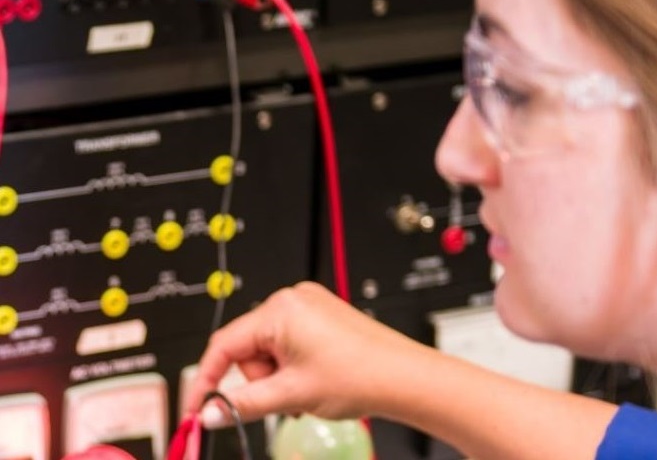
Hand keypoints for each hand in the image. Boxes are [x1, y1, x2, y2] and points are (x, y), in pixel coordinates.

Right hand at [186, 281, 420, 423]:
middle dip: (258, 378)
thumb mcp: (291, 394)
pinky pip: (288, 341)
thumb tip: (211, 410)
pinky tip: (311, 377)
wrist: (404, 376)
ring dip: (277, 374)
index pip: (225, 344)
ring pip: (268, 347)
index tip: (198, 406)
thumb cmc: (361, 374)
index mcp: (280, 310)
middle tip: (282, 397)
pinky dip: (291, 364)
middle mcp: (292, 300)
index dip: (207, 379)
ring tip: (304, 388)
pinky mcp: (320, 314)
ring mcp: (308, 305)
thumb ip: (243, 403)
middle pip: (247, 346)